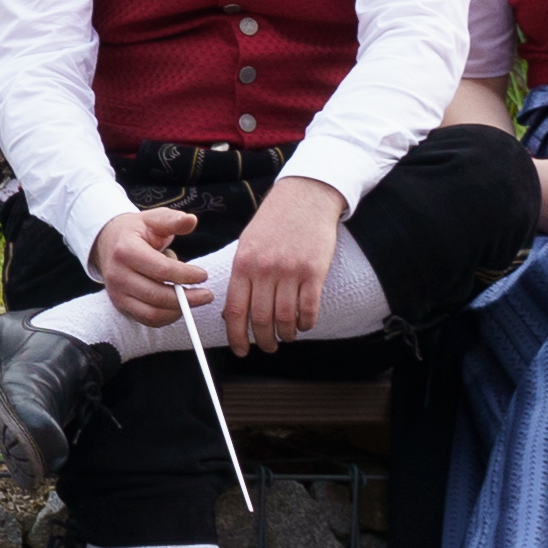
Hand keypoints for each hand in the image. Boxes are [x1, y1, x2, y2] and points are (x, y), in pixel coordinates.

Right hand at [86, 204, 205, 319]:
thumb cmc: (136, 231)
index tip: (203, 275)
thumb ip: (173, 220)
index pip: (161, 270)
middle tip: (207, 294)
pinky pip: (147, 319)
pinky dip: (167, 317)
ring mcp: (117, 293)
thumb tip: (191, 220)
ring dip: (178, 311)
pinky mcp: (120, 305)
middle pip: (157, 295)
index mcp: (126, 250)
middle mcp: (118, 275)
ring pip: (152, 313)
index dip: (186, 275)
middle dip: (187, 298)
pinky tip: (179, 307)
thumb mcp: (153, 219)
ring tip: (195, 300)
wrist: (108, 242)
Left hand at [216, 175, 346, 350]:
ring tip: (287, 337)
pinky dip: (306, 323)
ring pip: (285, 318)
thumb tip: (233, 312)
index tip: (240, 350)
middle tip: (267, 347)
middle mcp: (265, 269)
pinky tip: (304, 324)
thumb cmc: (273, 222)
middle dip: (263, 341)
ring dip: (286, 334)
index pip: (236, 310)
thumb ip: (241, 276)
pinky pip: (309, 308)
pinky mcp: (315, 271)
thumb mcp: (247, 244)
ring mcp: (291, 270)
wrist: (304, 197)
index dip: (236, 336)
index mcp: (243, 264)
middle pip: (261, 319)